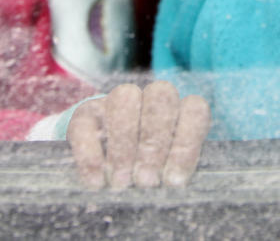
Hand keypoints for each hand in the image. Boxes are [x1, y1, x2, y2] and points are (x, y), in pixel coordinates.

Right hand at [67, 81, 210, 189]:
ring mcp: (116, 102)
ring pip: (124, 98)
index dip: (187, 143)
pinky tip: (96, 181)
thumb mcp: (164, 177)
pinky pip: (86, 123)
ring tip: (122, 181)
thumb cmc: (145, 179)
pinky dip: (91, 154)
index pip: (194, 109)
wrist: (103, 173)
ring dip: (124, 143)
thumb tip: (172, 183)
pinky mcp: (85, 114)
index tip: (175, 179)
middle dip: (154, 141)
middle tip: (147, 181)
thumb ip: (173, 173)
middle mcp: (150, 100)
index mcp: (180, 112)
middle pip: (161, 96)